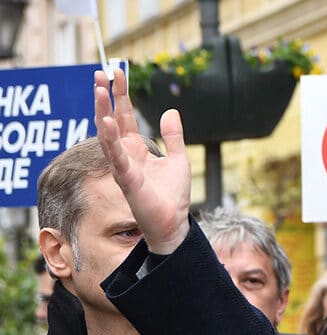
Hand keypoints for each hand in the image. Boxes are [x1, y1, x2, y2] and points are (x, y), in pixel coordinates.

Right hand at [95, 68, 190, 253]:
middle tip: (101, 72)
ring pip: (107, 134)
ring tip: (99, 89)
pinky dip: (110, 139)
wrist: (173, 222)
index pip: (126, 115)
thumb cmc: (173, 195)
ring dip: (102, 111)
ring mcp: (123, 165)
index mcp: (138, 148)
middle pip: (113, 119)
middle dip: (106, 96)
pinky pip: (115, 156)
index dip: (122, 94)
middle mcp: (126, 154)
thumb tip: (170, 111)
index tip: (118, 72)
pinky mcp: (127, 178)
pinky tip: (107, 121)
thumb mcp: (178, 159)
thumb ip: (173, 136)